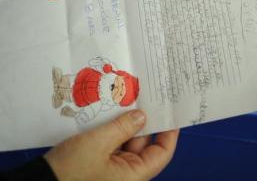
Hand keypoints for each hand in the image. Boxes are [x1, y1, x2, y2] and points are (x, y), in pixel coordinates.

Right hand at [45, 110, 179, 180]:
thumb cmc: (71, 169)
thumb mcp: (99, 143)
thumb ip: (123, 127)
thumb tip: (143, 116)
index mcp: (134, 175)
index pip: (162, 153)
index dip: (169, 133)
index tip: (171, 112)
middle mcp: (127, 174)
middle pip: (145, 145)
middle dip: (145, 121)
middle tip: (148, 97)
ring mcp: (113, 170)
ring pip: (129, 143)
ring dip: (128, 124)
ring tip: (131, 99)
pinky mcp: (101, 166)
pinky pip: (115, 145)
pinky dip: (115, 130)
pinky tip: (113, 112)